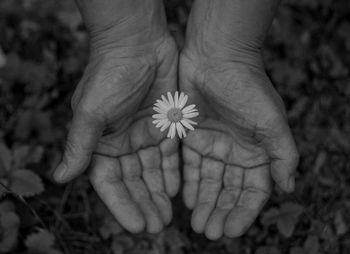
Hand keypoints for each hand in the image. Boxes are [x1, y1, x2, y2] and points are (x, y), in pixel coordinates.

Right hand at [53, 1, 178, 232]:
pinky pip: (170, 155)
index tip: (137, 226)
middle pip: (134, 181)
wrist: (138, 43)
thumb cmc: (110, 74)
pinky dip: (172, 173)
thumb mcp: (91, 111)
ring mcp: (145, 135)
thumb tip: (60, 177)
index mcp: (101, 143)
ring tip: (168, 216)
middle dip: (144, 204)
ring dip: (159, 194)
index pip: (110, 182)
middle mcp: (122, 143)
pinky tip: (177, 190)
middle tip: (157, 226)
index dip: (122, 205)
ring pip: (153, 172)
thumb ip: (80, 145)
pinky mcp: (165, 125)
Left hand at [179, 50, 298, 238]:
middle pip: (229, 190)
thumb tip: (288, 187)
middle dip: (221, 211)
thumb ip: (282, 154)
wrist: (216, 57)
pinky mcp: (191, 136)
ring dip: (204, 203)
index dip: (244, 211)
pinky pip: (190, 166)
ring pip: (209, 182)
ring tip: (197, 224)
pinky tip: (186, 200)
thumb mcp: (271, 121)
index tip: (232, 230)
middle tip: (210, 233)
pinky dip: (189, 184)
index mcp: (257, 151)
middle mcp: (235, 151)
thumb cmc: (247, 86)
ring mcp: (212, 144)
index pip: (253, 190)